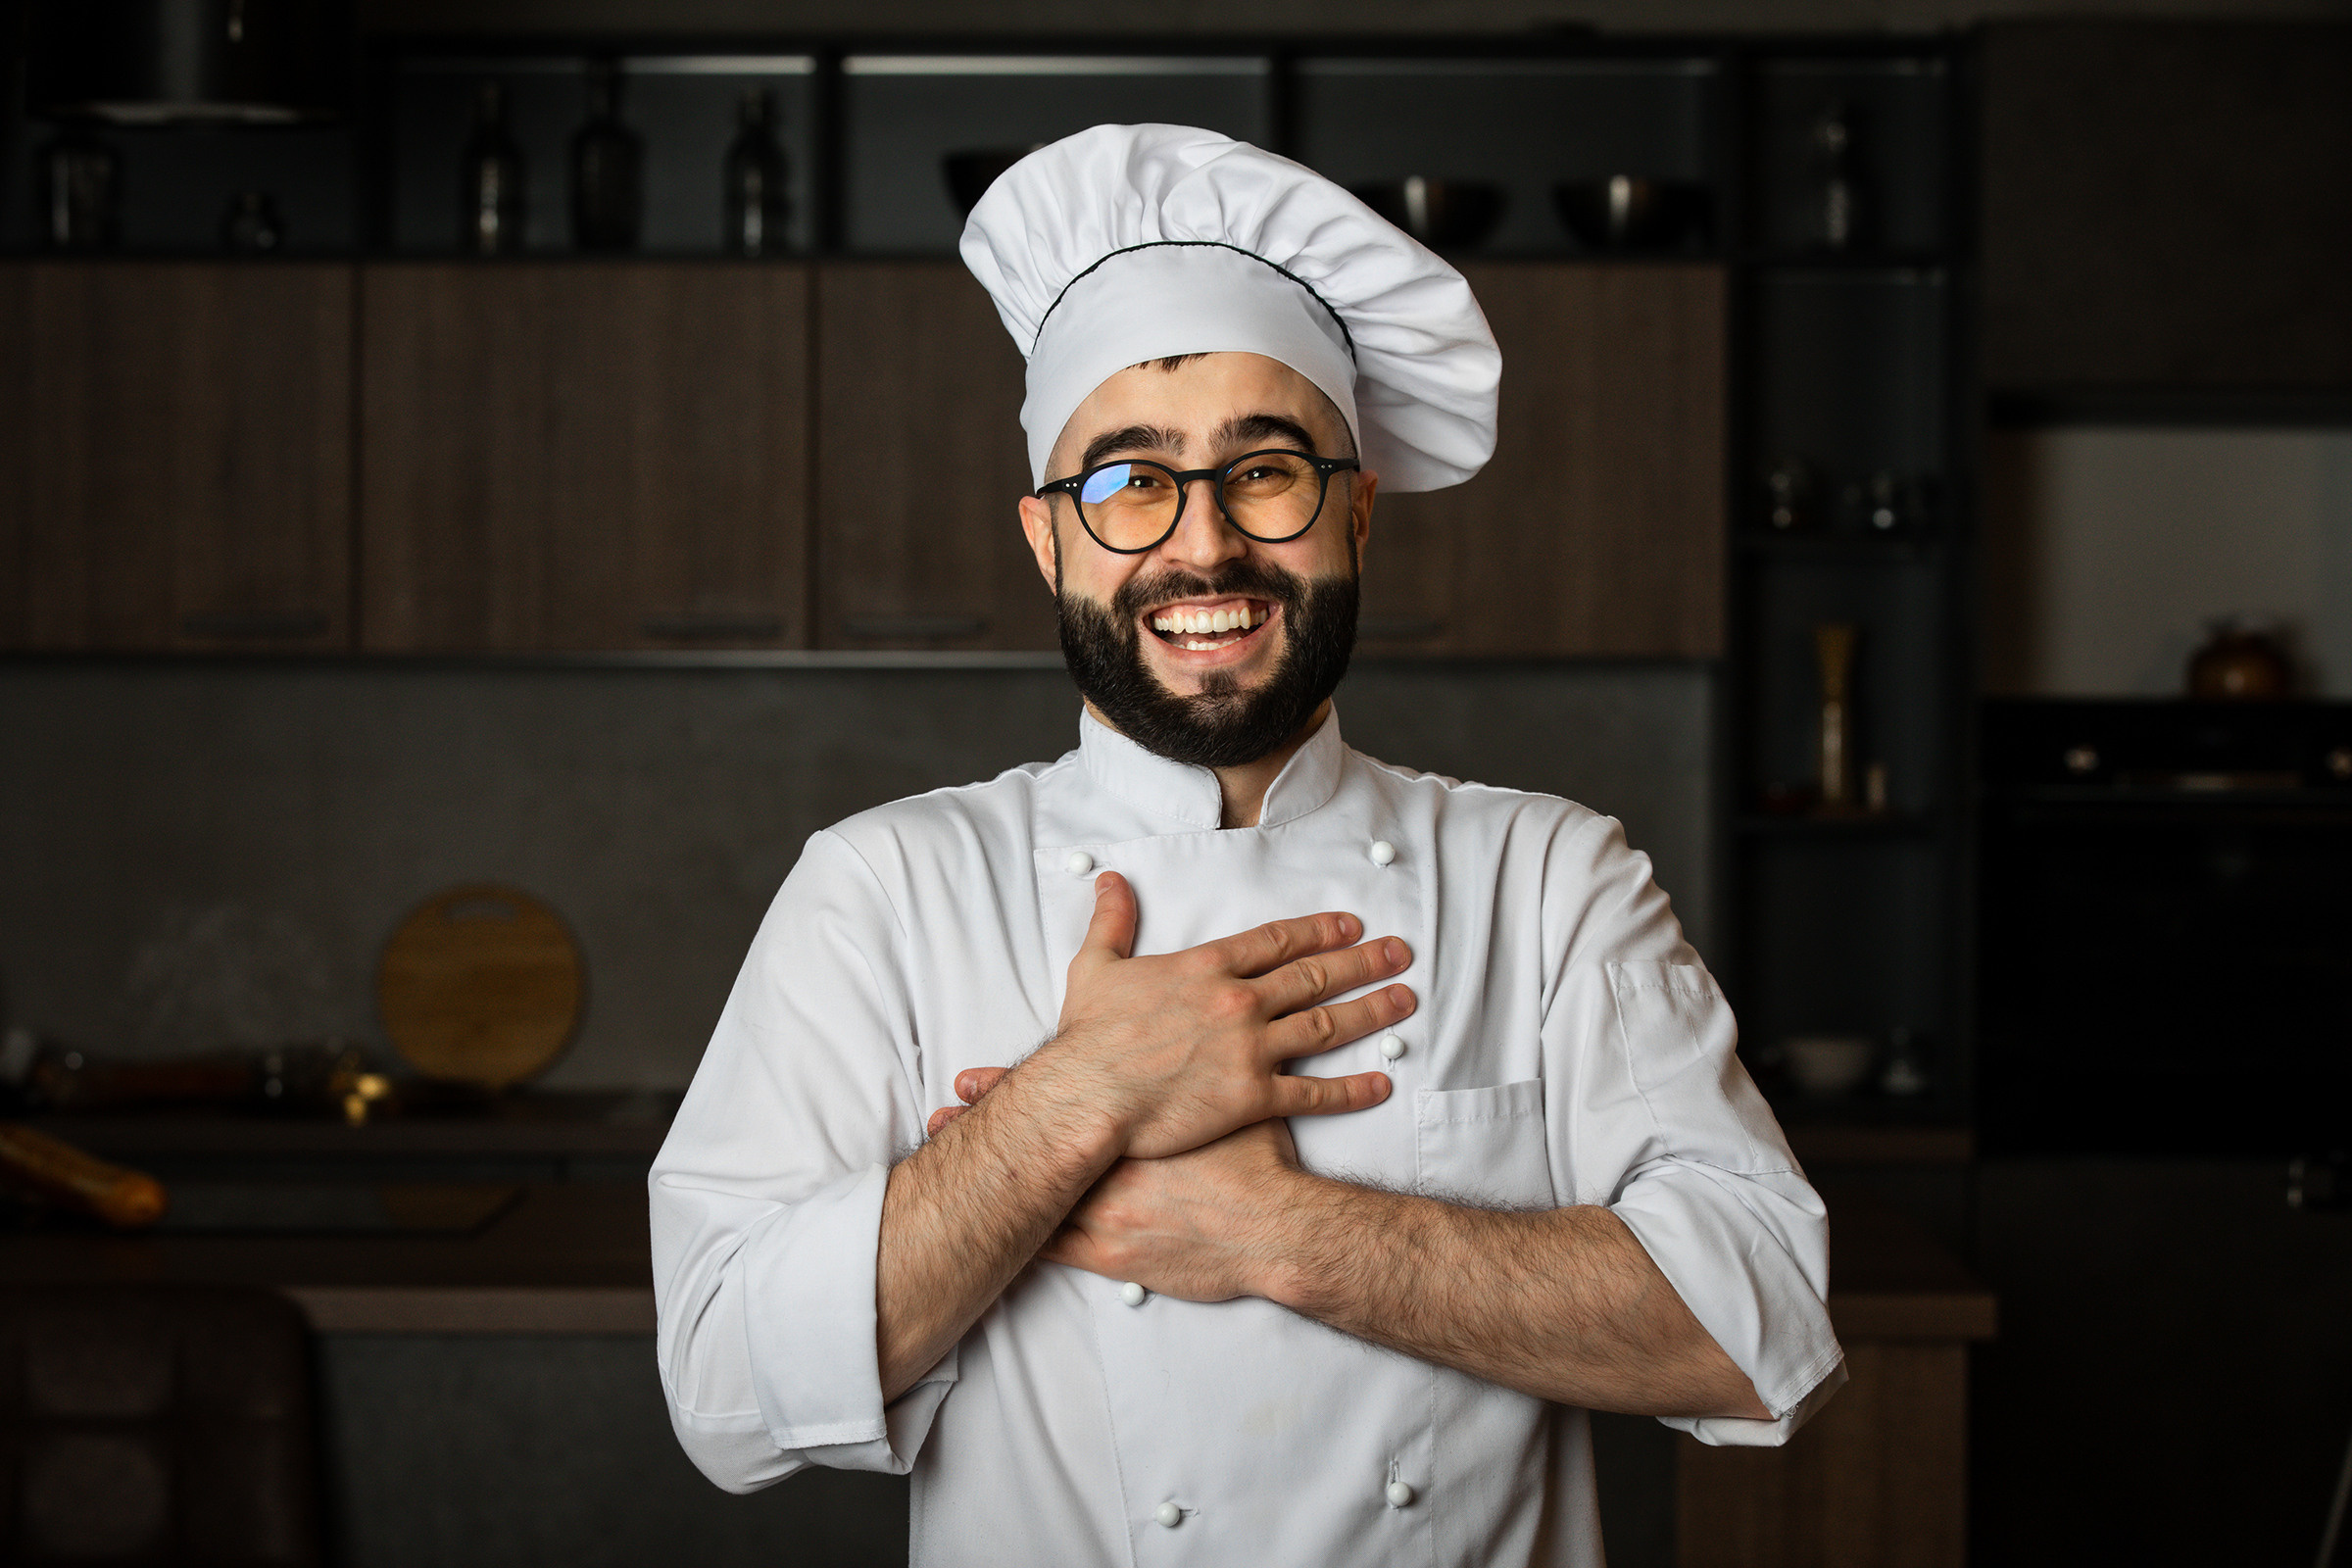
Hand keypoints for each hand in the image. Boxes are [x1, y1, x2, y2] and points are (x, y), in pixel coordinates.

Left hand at [926, 1071, 1302, 1302]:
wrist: (1275, 1228)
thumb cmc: (1259, 1168)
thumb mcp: (1229, 1106)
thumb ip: (1200, 1079)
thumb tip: (1197, 1040)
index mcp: (1133, 1126)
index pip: (1059, 1100)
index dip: (1010, 1089)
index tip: (969, 1078)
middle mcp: (1110, 1166)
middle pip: (1034, 1145)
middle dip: (985, 1128)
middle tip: (938, 1115)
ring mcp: (1106, 1214)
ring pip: (1030, 1199)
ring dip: (987, 1185)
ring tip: (939, 1173)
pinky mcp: (1112, 1257)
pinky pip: (1051, 1250)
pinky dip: (1014, 1239)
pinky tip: (979, 1235)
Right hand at [1019, 872, 1413, 1159]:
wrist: (1087, 1097)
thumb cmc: (1088, 1039)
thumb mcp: (1095, 966)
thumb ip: (1111, 921)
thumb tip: (1109, 879)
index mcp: (1207, 967)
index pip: (1277, 940)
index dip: (1319, 930)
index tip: (1351, 924)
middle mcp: (1238, 1001)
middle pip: (1315, 975)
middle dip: (1363, 962)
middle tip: (1399, 953)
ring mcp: (1249, 1049)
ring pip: (1325, 1026)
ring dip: (1371, 1012)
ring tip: (1404, 1000)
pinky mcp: (1251, 1097)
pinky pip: (1313, 1095)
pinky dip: (1351, 1090)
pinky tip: (1381, 1084)